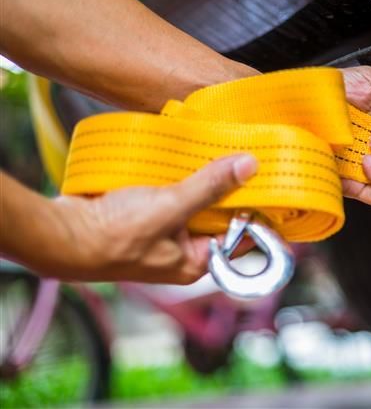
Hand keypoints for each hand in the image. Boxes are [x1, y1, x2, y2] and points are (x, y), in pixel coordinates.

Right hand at [49, 154, 257, 283]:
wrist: (59, 235)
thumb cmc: (114, 235)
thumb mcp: (171, 207)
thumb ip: (210, 187)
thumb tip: (250, 166)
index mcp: (197, 261)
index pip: (241, 236)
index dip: (258, 209)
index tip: (271, 180)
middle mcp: (182, 251)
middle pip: (218, 214)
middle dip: (229, 187)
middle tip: (245, 155)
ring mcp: (161, 233)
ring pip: (193, 200)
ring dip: (201, 177)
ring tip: (217, 148)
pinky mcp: (143, 215)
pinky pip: (170, 193)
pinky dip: (176, 175)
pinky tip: (183, 153)